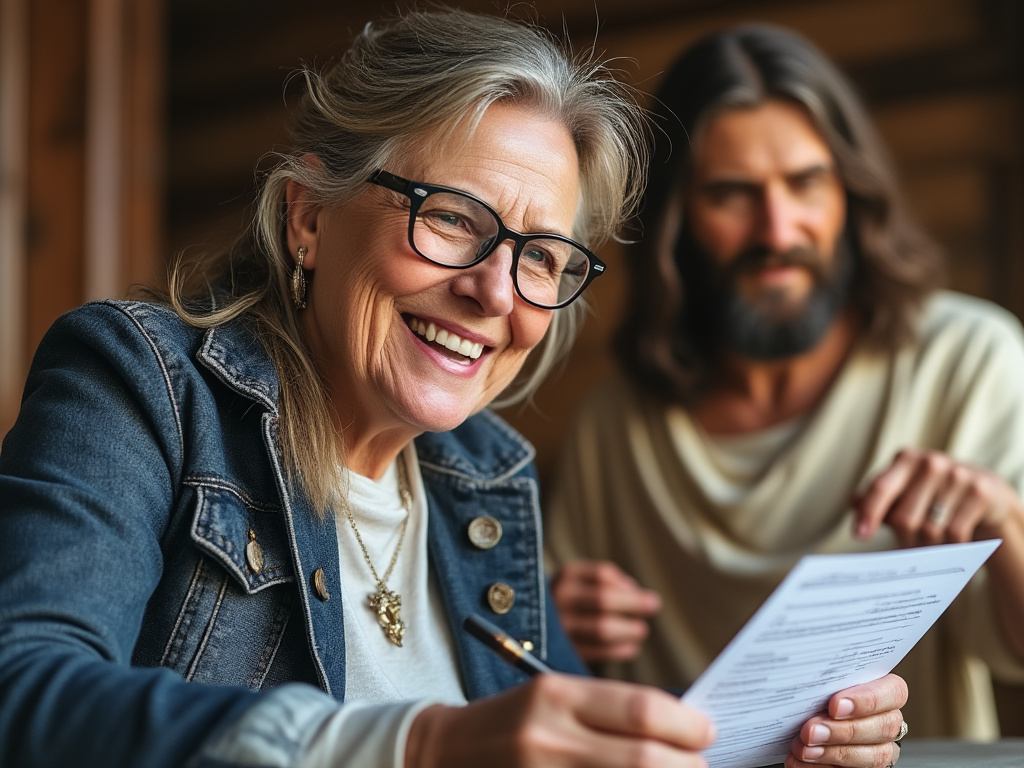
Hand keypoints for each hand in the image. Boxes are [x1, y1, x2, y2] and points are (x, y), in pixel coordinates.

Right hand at [406, 674, 715, 767]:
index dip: (686, 723)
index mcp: (555, 693)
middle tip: (702, 764)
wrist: (440, 754)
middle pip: (644, 758)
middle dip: (687, 765)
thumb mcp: (551, 695)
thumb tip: (680, 726)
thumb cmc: (509, 720)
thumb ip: (609, 710)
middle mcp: (547, 735)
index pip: (642, 708)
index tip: (705, 729)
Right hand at [551, 560, 661, 662]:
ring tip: (641, 630)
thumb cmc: (570, 603)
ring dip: (628, 629)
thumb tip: (638, 592)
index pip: (602, 575)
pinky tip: (632, 648)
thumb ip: (605, 584)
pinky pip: (597, 651)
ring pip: (601, 628)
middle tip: (653, 604)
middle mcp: (558, 598)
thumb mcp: (580, 582)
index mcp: (566, 576)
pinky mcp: (562, 651)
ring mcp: (558, 627)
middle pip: (603, 600)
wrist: (533, 629)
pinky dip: (618, 650)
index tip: (638, 590)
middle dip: (633, 603)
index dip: (625, 584)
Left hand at [788, 673, 907, 766]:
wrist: (804, 722)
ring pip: (876, 755)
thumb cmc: (813, 695)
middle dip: (844, 730)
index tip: (834, 705)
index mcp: (883, 691)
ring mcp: (881, 746)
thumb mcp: (821, 684)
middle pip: (884, 726)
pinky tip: (803, 761)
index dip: (867, 699)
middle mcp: (887, 719)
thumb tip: (806, 678)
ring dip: (834, 753)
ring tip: (804, 749)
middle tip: (811, 730)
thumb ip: (825, 682)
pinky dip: (824, 767)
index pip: (894, 691)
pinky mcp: (867, 766)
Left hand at [853, 448, 1020, 545]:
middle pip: (904, 517)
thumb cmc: (931, 492)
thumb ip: (878, 498)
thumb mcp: (905, 489)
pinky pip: (956, 533)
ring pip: (930, 529)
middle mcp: (931, 462)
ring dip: (926, 547)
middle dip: (903, 540)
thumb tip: (854, 504)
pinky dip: (949, 547)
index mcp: (906, 459)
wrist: (984, 490)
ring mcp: (958, 475)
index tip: (859, 536)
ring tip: (927, 549)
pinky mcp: (980, 491)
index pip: (881, 488)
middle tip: (906, 551)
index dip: (868, 513)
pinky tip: (950, 546)